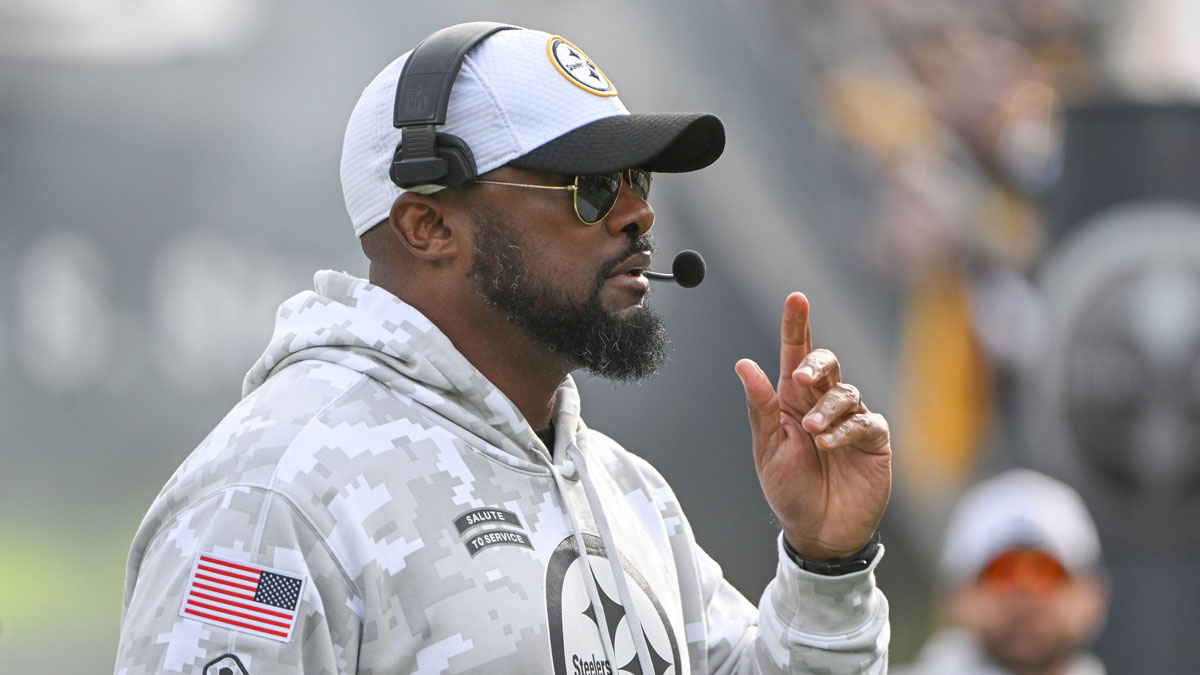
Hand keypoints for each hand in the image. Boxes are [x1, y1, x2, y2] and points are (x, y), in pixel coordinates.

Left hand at [735, 292, 891, 559]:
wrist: (817, 531)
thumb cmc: (789, 491)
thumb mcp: (767, 449)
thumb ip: (761, 406)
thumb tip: (745, 364)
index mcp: (792, 401)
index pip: (796, 354)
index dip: (796, 325)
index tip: (796, 298)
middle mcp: (822, 405)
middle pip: (827, 363)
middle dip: (817, 362)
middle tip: (802, 377)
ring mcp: (850, 421)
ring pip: (846, 392)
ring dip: (827, 408)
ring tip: (813, 433)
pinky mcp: (873, 441)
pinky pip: (866, 422)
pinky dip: (846, 430)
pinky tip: (829, 445)